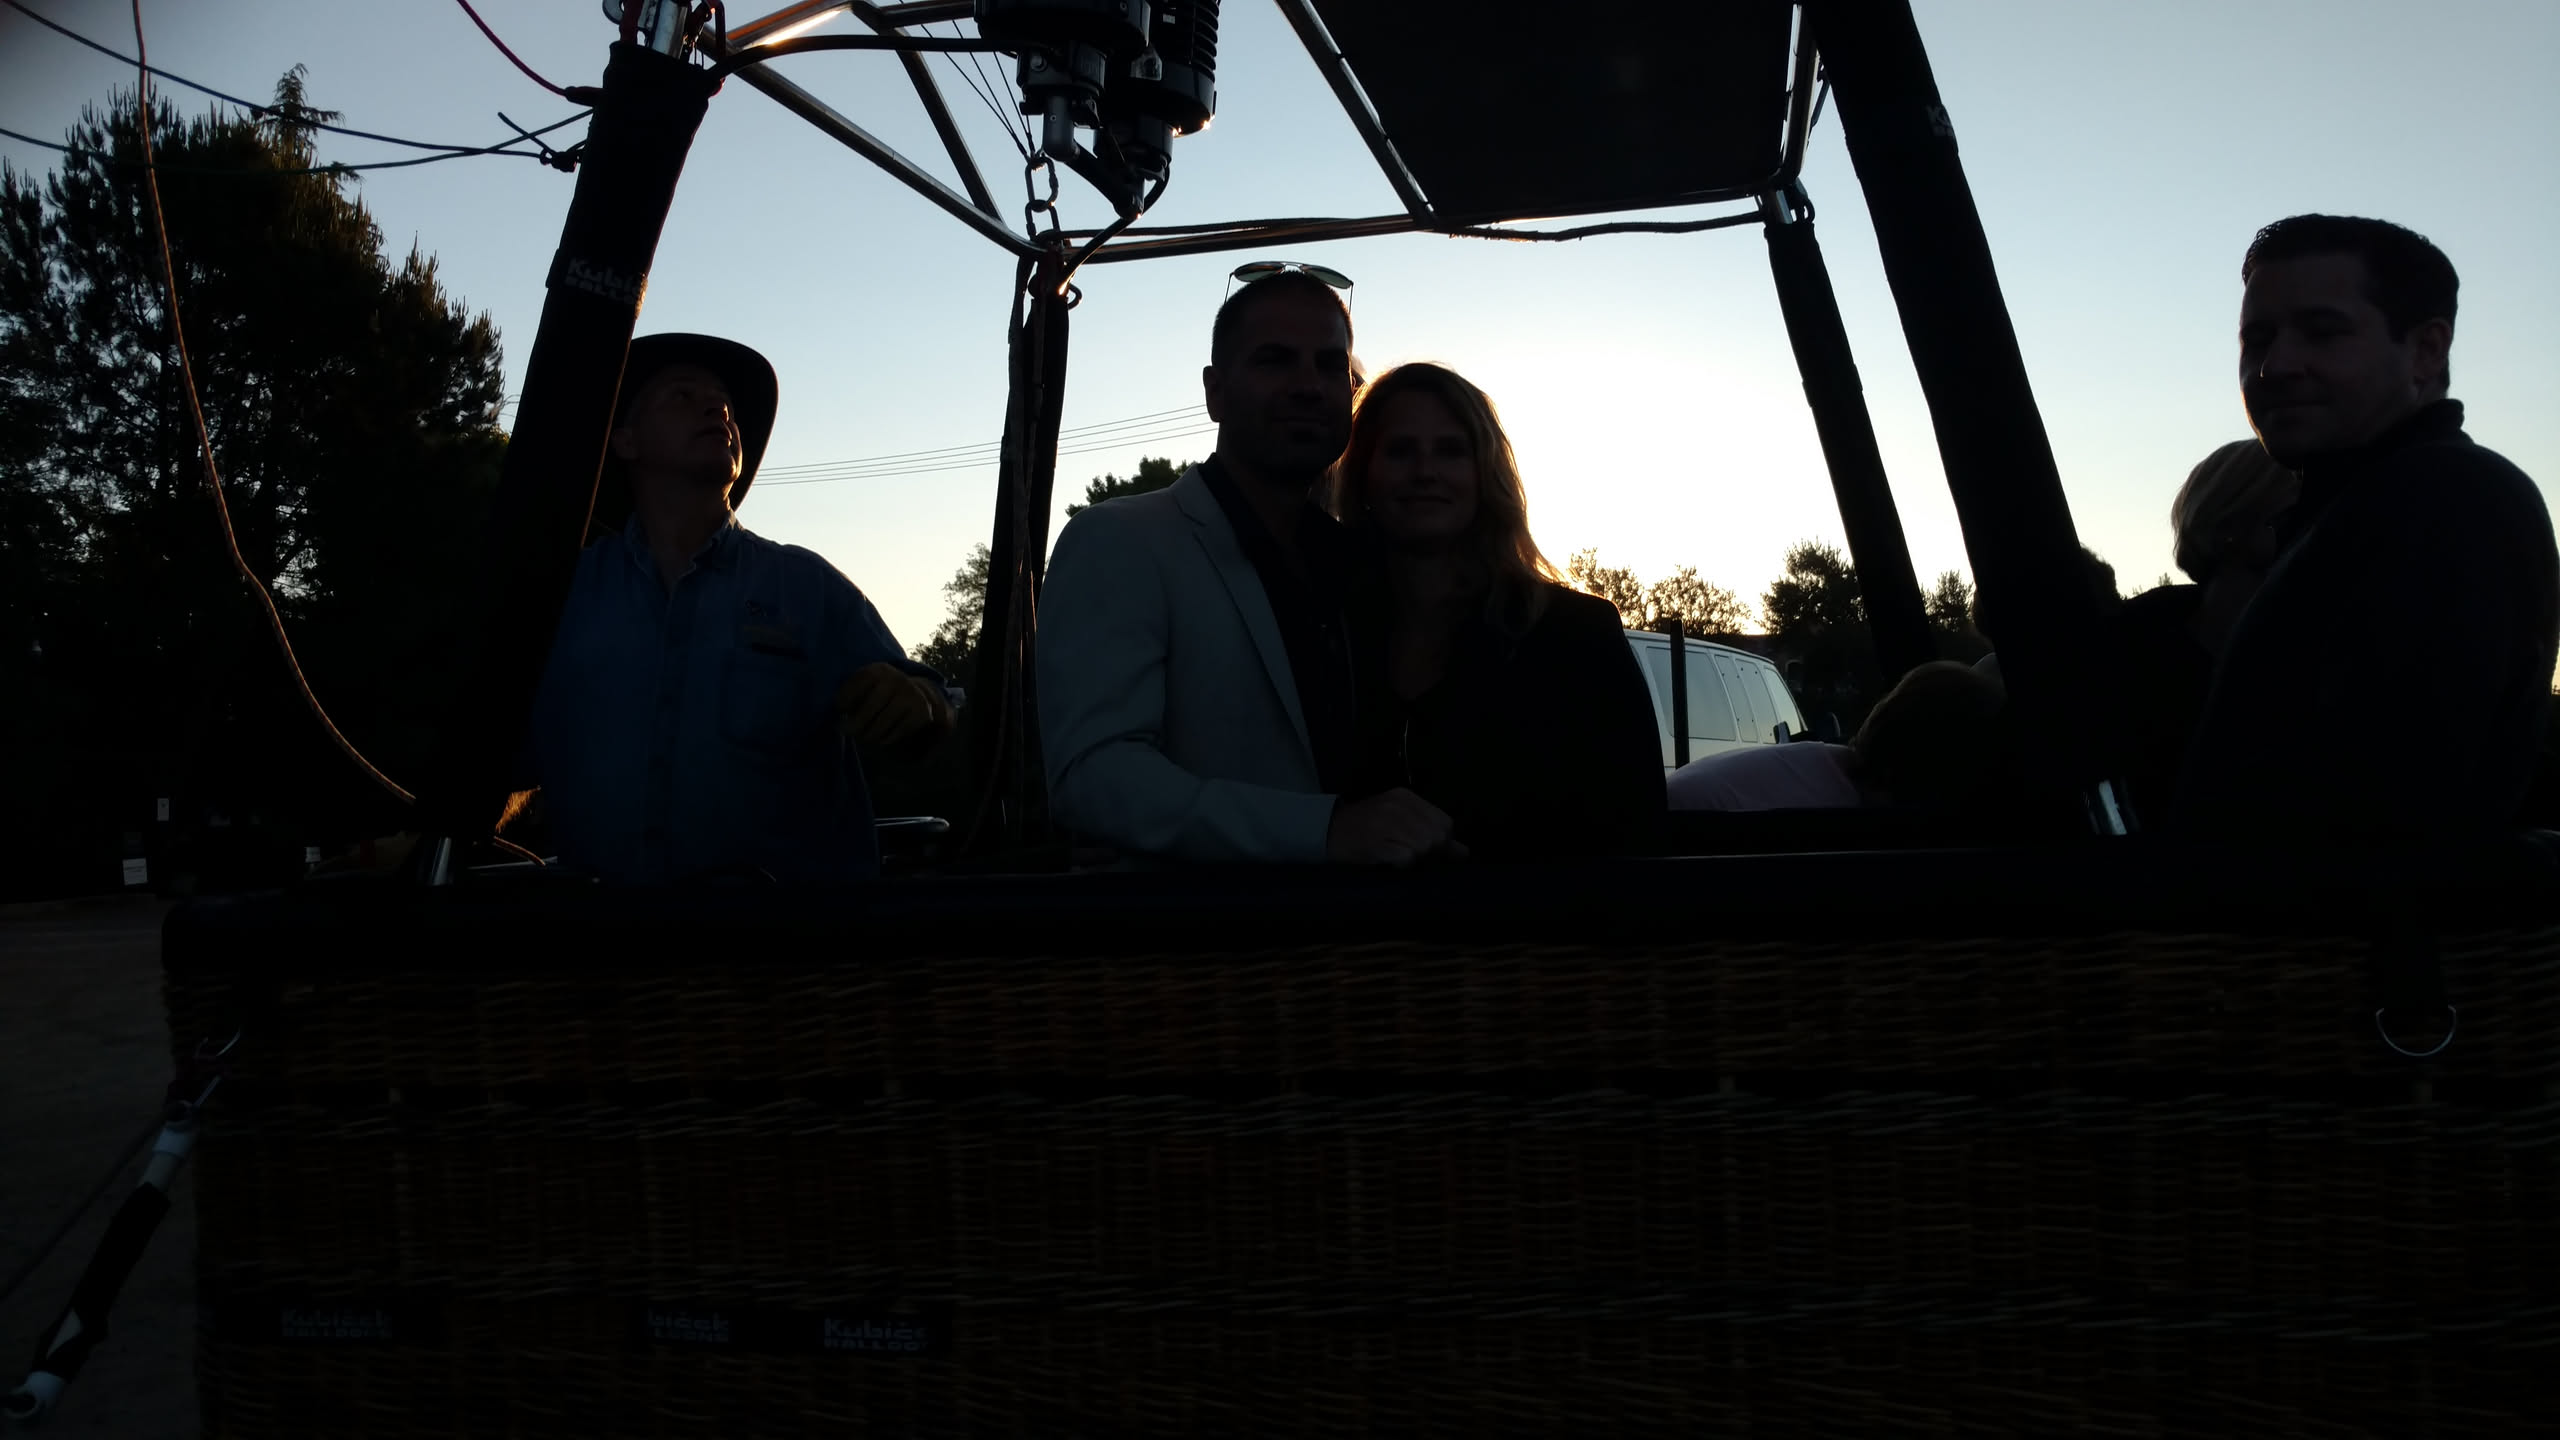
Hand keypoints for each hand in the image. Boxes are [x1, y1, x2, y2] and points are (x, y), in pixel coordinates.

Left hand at [836, 662, 955, 745]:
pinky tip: (878, 739)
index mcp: (878, 670)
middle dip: (856, 723)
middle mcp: (897, 679)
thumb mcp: (863, 688)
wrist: (913, 694)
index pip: (861, 681)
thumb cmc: (876, 694)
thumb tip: (839, 714)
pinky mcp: (921, 712)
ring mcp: (911, 695)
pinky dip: (885, 739)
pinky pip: (898, 731)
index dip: (846, 697)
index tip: (839, 709)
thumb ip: (850, 697)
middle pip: (871, 705)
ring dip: (869, 734)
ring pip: (884, 721)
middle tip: (846, 732)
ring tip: (861, 738)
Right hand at [1326, 788, 1464, 865]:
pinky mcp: (1376, 842)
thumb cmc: (1365, 829)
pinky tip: (1391, 862)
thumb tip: (1464, 853)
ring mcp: (1386, 823)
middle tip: (1414, 858)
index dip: (1443, 842)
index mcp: (1406, 797)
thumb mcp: (1398, 820)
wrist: (1325, 831)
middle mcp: (1398, 806)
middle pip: (1438, 836)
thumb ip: (1430, 830)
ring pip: (1425, 847)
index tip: (1429, 852)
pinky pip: (1407, 858)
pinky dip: (1403, 865)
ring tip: (1400, 858)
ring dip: (1417, 860)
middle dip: (1432, 854)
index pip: (1445, 822)